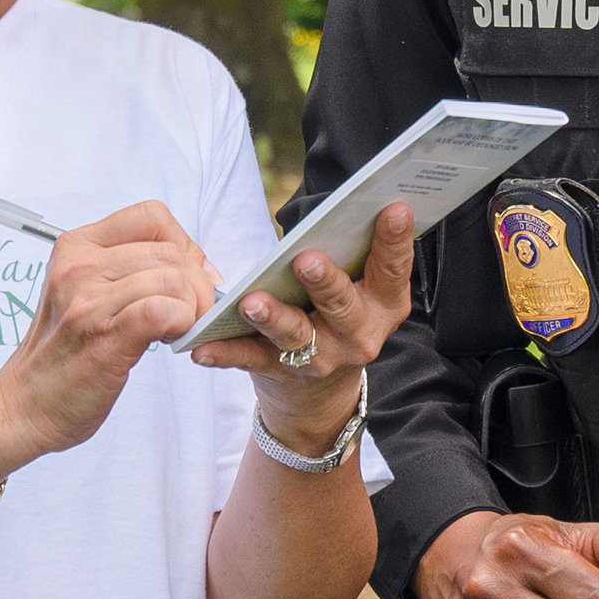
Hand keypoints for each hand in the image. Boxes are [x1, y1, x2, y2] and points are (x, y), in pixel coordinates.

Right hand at [0, 201, 218, 481]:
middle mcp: (78, 266)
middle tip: (190, 315)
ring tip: (175, 331)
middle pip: (170, 251)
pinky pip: (164, 310)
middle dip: (197, 284)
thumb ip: (128, 270)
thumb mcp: (84, 293)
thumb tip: (197, 265)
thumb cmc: (63, 355)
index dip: (184, 245)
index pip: (152, 216)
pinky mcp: (104, 335)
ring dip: (192, 308)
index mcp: (76, 247)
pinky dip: (182, 324)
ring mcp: (88, 300)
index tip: (188, 279)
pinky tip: (168, 341)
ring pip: (174, 279)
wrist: (22, 407)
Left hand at [193, 202, 416, 458]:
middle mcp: (357, 335)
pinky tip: (203, 348)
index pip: (393, 270)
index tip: (394, 208)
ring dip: (272, 317)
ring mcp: (319, 358)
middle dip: (325, 282)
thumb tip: (348, 205)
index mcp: (384, 305)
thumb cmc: (338, 312)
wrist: (320, 393)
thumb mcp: (362, 289)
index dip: (395, 241)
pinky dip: (225, 354)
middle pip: (342, 306)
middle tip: (306, 259)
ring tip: (250, 302)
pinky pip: (249, 359)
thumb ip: (356, 254)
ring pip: (295, 335)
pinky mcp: (278, 371)